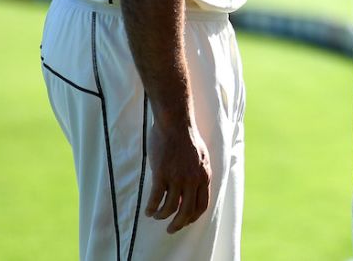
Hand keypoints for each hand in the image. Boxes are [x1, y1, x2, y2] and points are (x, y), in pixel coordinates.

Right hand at [145, 115, 211, 233]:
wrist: (176, 123)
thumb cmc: (187, 137)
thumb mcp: (201, 157)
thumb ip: (199, 174)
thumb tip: (193, 190)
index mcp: (204, 175)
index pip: (202, 205)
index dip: (193, 217)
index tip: (185, 221)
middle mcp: (193, 179)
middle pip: (187, 212)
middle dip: (178, 224)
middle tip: (170, 229)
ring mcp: (177, 177)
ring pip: (170, 208)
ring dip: (162, 216)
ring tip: (156, 215)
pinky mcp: (161, 174)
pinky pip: (155, 199)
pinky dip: (151, 208)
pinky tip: (148, 210)